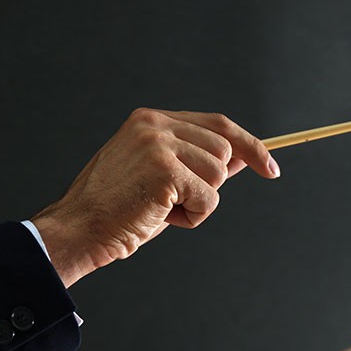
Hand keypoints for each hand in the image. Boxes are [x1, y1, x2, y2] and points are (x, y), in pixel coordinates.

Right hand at [32, 108, 279, 286]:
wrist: (79, 230)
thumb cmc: (119, 211)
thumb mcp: (163, 179)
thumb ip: (199, 164)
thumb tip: (244, 158)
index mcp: (151, 120)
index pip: (218, 125)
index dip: (249, 146)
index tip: (271, 167)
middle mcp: (155, 125)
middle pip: (224, 151)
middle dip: (210, 185)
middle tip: (171, 202)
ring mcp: (159, 145)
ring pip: (219, 175)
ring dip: (199, 203)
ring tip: (161, 209)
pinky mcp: (164, 171)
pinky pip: (208, 199)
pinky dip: (192, 217)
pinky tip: (160, 217)